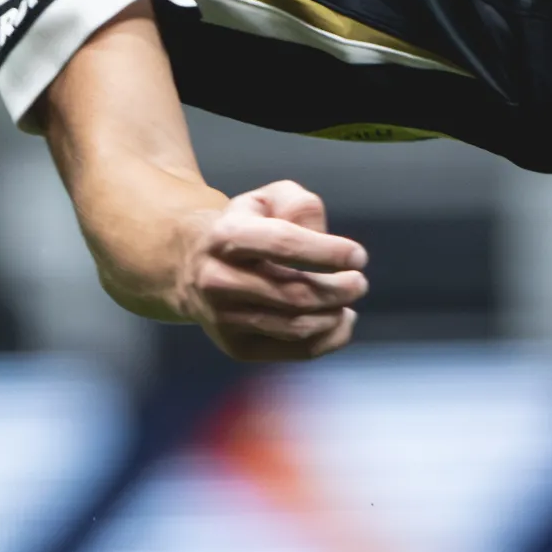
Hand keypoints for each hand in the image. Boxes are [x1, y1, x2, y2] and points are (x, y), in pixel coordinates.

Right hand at [170, 179, 366, 361]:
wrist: (192, 265)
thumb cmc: (245, 228)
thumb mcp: (268, 200)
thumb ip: (300, 204)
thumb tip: (322, 234)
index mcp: (225, 236)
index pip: (283, 244)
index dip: (327, 252)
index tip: (359, 257)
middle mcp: (217, 280)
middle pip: (293, 294)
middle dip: (338, 290)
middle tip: (359, 283)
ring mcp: (223, 318)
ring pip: (296, 327)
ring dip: (334, 315)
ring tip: (347, 301)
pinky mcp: (236, 347)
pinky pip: (295, 351)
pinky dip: (329, 338)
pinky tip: (340, 320)